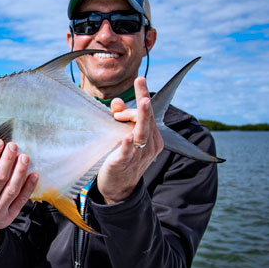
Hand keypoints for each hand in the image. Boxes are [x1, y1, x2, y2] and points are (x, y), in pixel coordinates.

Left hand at [97, 77, 163, 203]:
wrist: (118, 188)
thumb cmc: (121, 157)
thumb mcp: (123, 134)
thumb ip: (120, 117)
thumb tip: (116, 100)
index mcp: (152, 137)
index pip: (149, 113)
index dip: (142, 96)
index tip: (139, 79)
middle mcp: (148, 145)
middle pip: (147, 120)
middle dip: (143, 101)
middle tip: (140, 82)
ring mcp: (138, 156)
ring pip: (141, 133)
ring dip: (141, 117)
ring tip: (142, 102)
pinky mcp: (123, 165)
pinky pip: (127, 153)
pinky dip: (127, 145)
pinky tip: (126, 137)